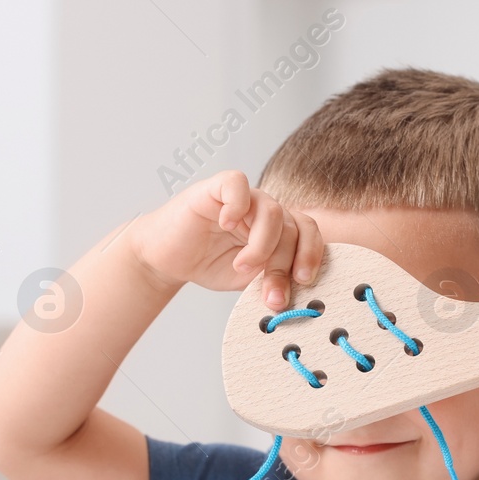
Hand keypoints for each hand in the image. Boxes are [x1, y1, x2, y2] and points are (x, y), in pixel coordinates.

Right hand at [126, 170, 324, 310]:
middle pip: (293, 228)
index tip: (303, 282)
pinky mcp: (216, 188)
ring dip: (262, 245)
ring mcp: (244, 198)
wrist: (167, 259)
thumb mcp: (248, 279)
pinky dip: (237, 206)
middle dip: (283, 265)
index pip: (308, 233)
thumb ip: (272, 278)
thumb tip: (297, 289)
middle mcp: (265, 210)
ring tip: (242, 266)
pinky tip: (226, 225)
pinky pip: (237, 184)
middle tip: (271, 295)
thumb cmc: (208, 264)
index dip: (311, 255)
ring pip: (272, 211)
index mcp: (279, 230)